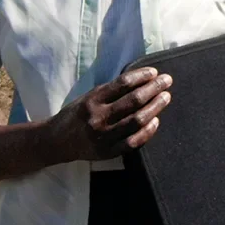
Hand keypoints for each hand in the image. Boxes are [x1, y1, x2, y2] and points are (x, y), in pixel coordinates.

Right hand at [45, 67, 172, 162]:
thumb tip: (142, 80)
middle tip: (167, 81)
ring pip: (137, 121)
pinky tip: (156, 121)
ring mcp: (103, 136)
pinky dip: (148, 131)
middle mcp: (98, 118)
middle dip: (153, 89)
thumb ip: (111, 91)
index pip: (122, 84)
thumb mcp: (88, 97)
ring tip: (165, 97)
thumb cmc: (77, 114)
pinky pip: (133, 142)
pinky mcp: (108, 152)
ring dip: (155, 107)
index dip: (141, 76)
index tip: (154, 72)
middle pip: (133, 101)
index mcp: (92, 100)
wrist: (57, 141)